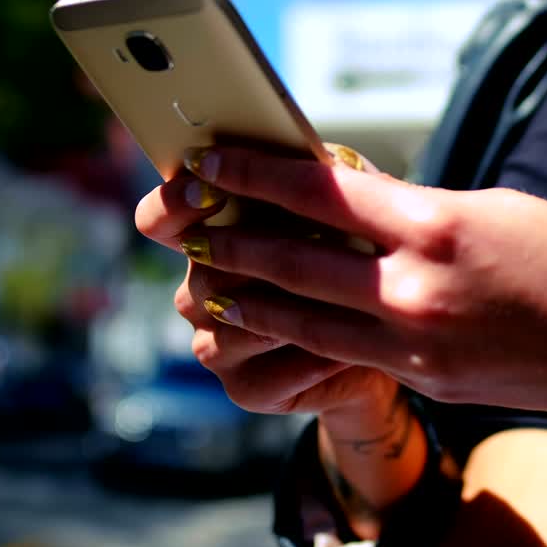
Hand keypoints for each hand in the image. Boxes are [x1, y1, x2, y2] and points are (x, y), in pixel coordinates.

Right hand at [135, 146, 398, 420]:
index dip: (174, 204)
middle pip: (199, 274)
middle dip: (254, 259)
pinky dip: (309, 358)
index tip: (206, 187)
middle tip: (309, 243)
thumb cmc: (358, 257)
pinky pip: (263, 375)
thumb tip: (317, 157)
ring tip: (341, 298)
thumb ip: (319, 180)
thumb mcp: (344, 208)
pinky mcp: (245, 389)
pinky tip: (350, 345)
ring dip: (287, 309)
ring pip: (228, 327)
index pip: (160, 220)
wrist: (387, 338)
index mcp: (209, 238)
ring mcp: (217, 344)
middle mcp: (200, 292)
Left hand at [150, 144, 546, 419]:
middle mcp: (416, 288)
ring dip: (244, 297)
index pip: (320, 192)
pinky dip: (298, 335)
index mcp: (439, 225)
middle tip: (180, 220)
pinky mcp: (424, 381)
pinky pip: (342, 354)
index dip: (253, 172)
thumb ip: (415, 208)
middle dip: (227, 238)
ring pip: (301, 320)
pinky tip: (272, 322)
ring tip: (205, 279)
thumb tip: (351, 202)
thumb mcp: (493, 208)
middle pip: (292, 261)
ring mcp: (417, 344)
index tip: (209, 157)